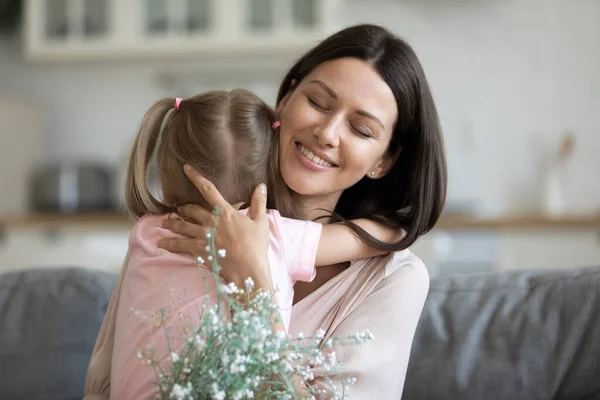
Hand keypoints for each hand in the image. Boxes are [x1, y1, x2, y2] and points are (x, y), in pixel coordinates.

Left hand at [158, 165, 271, 289]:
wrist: (248, 268)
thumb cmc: (256, 246)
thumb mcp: (261, 222)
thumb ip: (258, 203)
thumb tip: (261, 186)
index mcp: (225, 212)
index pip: (208, 190)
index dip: (196, 177)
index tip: (186, 168)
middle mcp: (210, 221)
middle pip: (191, 210)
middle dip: (183, 208)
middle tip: (179, 209)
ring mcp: (203, 236)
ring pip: (182, 226)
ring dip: (172, 223)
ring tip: (165, 222)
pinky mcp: (198, 250)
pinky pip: (179, 245)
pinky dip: (169, 243)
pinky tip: (161, 243)